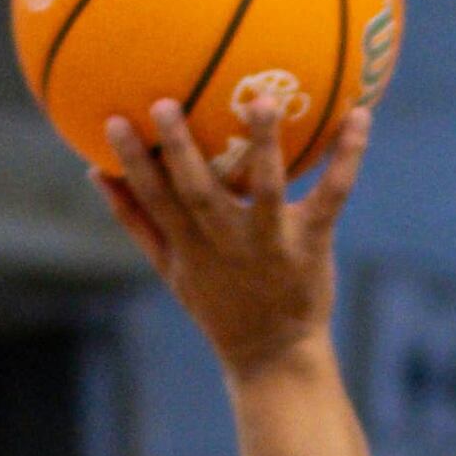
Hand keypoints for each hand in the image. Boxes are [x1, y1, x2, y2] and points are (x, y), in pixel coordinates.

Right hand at [98, 96, 365, 373]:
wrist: (273, 355)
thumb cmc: (218, 303)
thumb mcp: (170, 268)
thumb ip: (134, 220)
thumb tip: (95, 172)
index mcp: (189, 246)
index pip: (153, 199)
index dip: (133, 162)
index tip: (114, 120)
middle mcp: (227, 242)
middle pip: (198, 192)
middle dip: (181, 149)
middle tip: (165, 102)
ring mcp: (271, 243)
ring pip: (265, 189)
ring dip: (263, 146)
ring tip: (261, 100)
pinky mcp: (312, 243)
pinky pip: (332, 195)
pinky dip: (348, 157)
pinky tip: (360, 115)